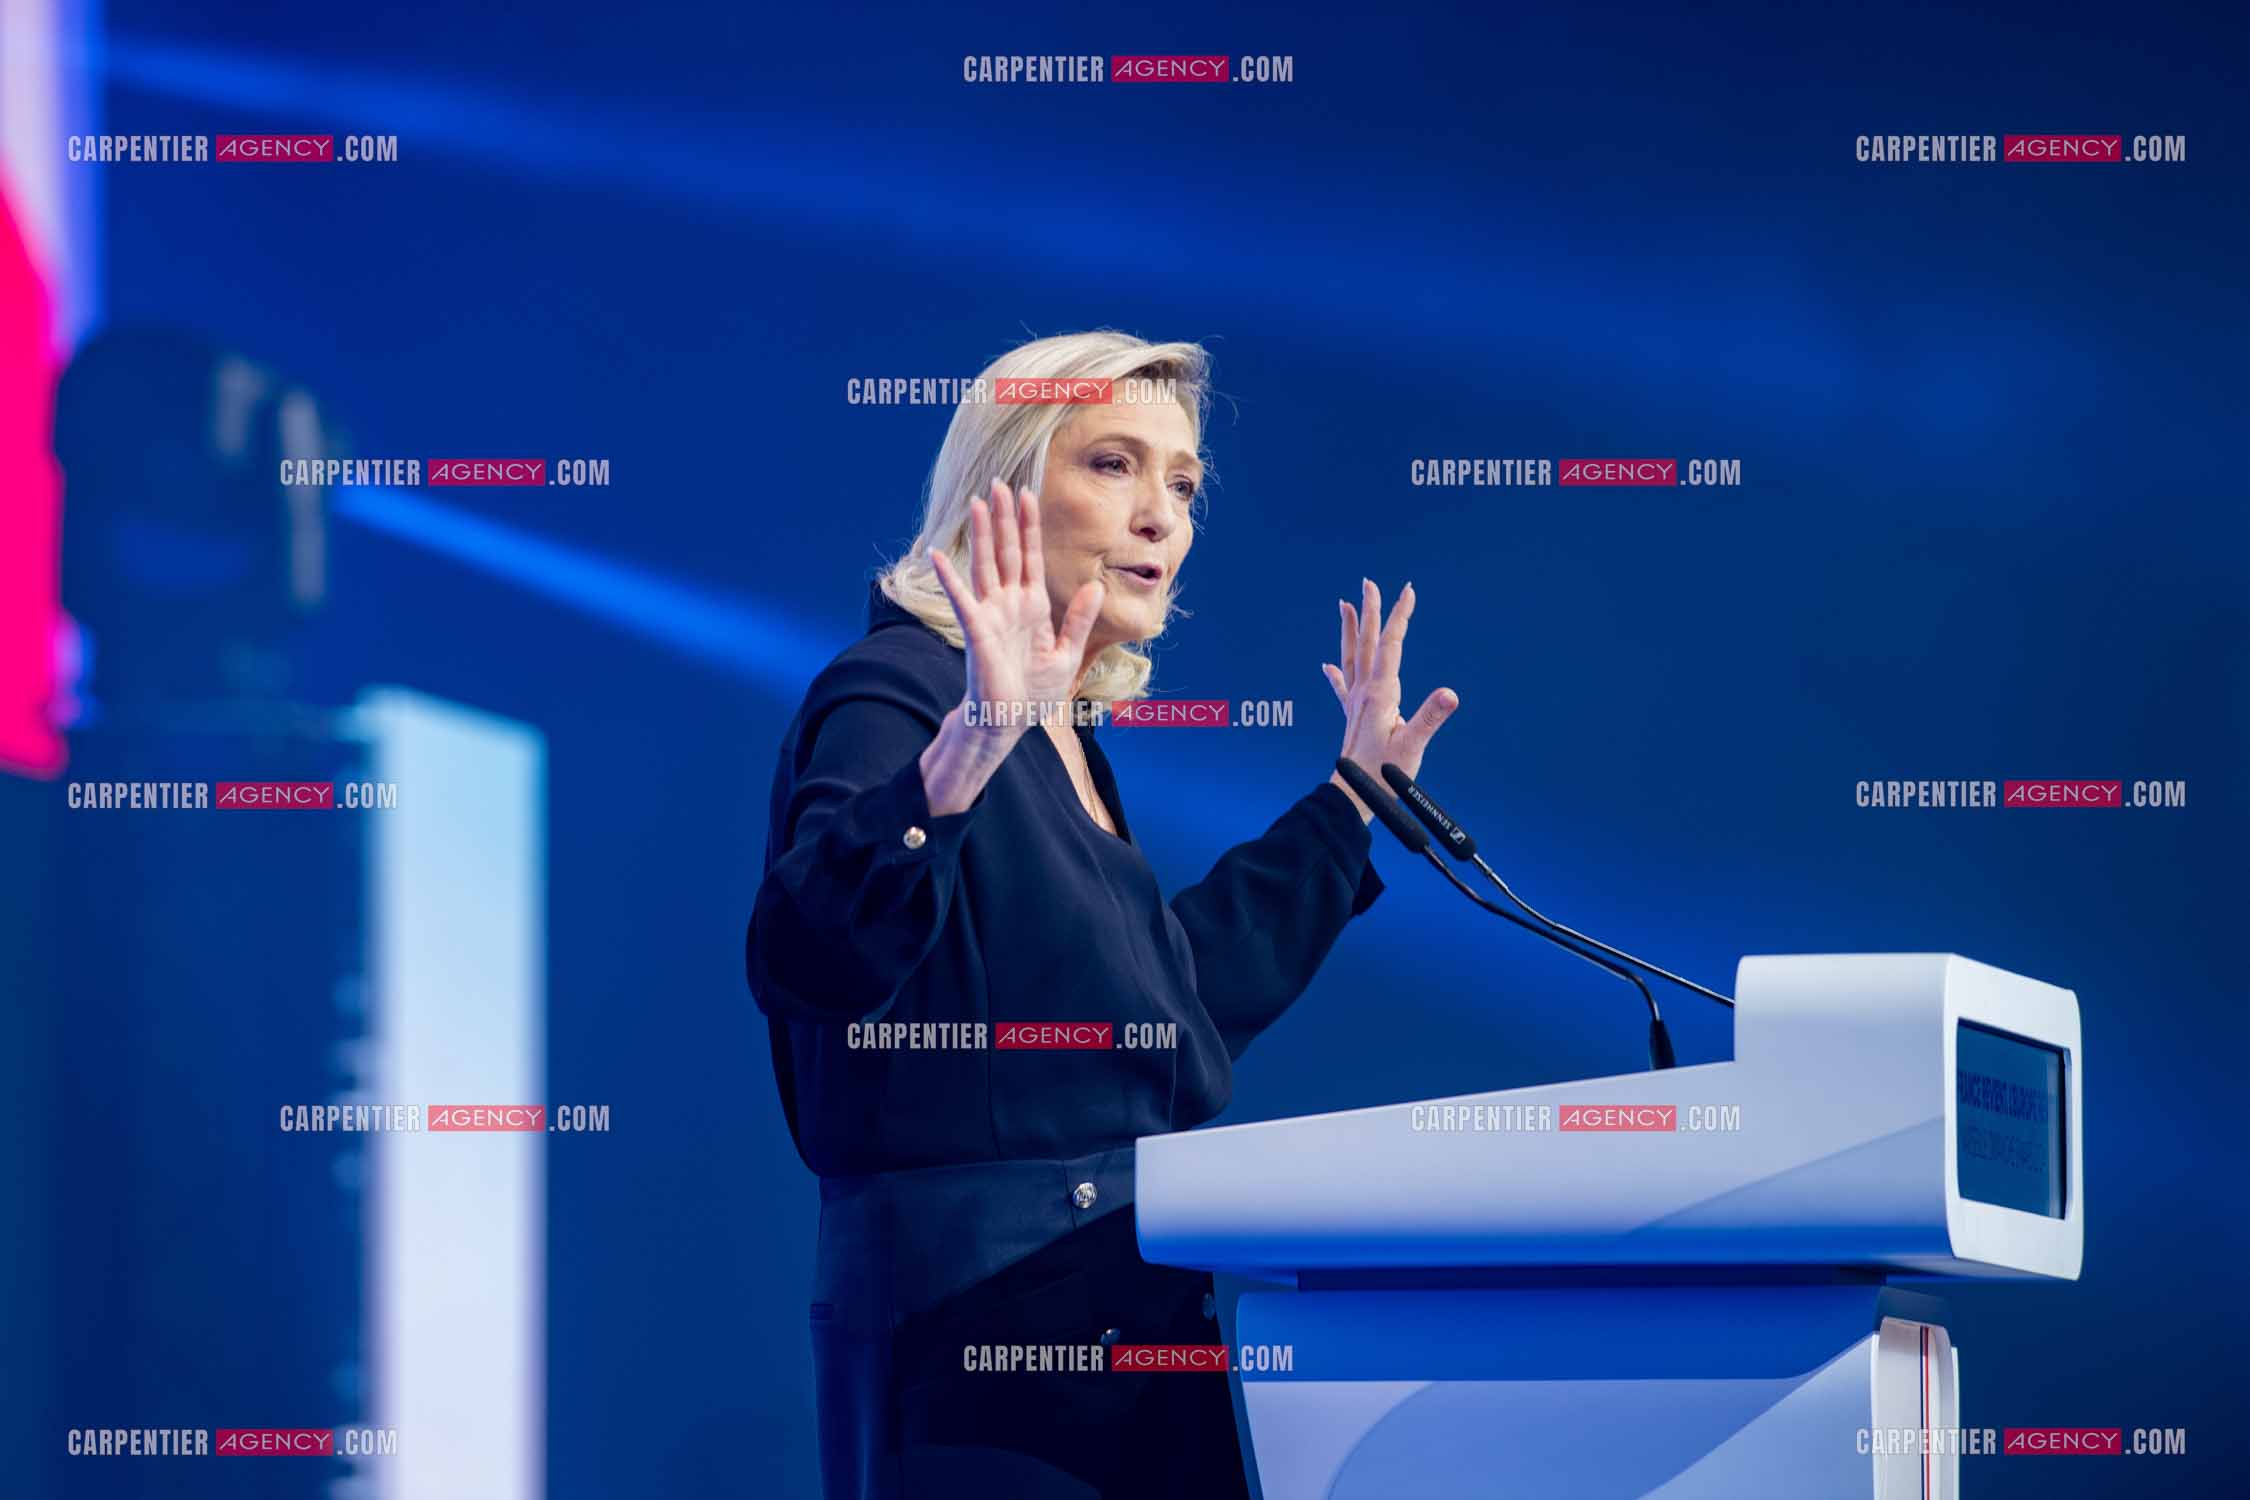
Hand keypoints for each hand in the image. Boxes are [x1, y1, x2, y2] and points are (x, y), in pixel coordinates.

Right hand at [929, 479, 1106, 744]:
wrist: (1009, 721)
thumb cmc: (1033, 692)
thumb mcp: (1065, 652)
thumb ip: (1079, 618)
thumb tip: (1097, 585)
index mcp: (1032, 606)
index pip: (1030, 556)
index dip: (1028, 525)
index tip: (1028, 494)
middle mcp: (1008, 603)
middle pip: (1006, 551)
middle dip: (1004, 518)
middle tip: (999, 483)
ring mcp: (990, 614)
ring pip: (985, 565)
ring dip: (981, 534)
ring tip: (977, 503)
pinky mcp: (976, 630)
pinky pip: (961, 598)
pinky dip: (949, 577)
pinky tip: (938, 554)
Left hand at [1322, 579, 1458, 821]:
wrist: (1353, 795)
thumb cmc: (1383, 774)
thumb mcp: (1413, 746)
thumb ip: (1431, 718)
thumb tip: (1450, 693)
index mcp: (1380, 693)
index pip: (1392, 645)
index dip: (1400, 616)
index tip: (1407, 591)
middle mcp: (1365, 692)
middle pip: (1368, 642)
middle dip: (1371, 611)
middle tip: (1368, 582)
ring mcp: (1356, 702)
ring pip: (1351, 656)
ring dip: (1350, 630)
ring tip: (1344, 606)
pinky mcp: (1353, 715)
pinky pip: (1342, 686)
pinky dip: (1335, 672)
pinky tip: (1327, 665)